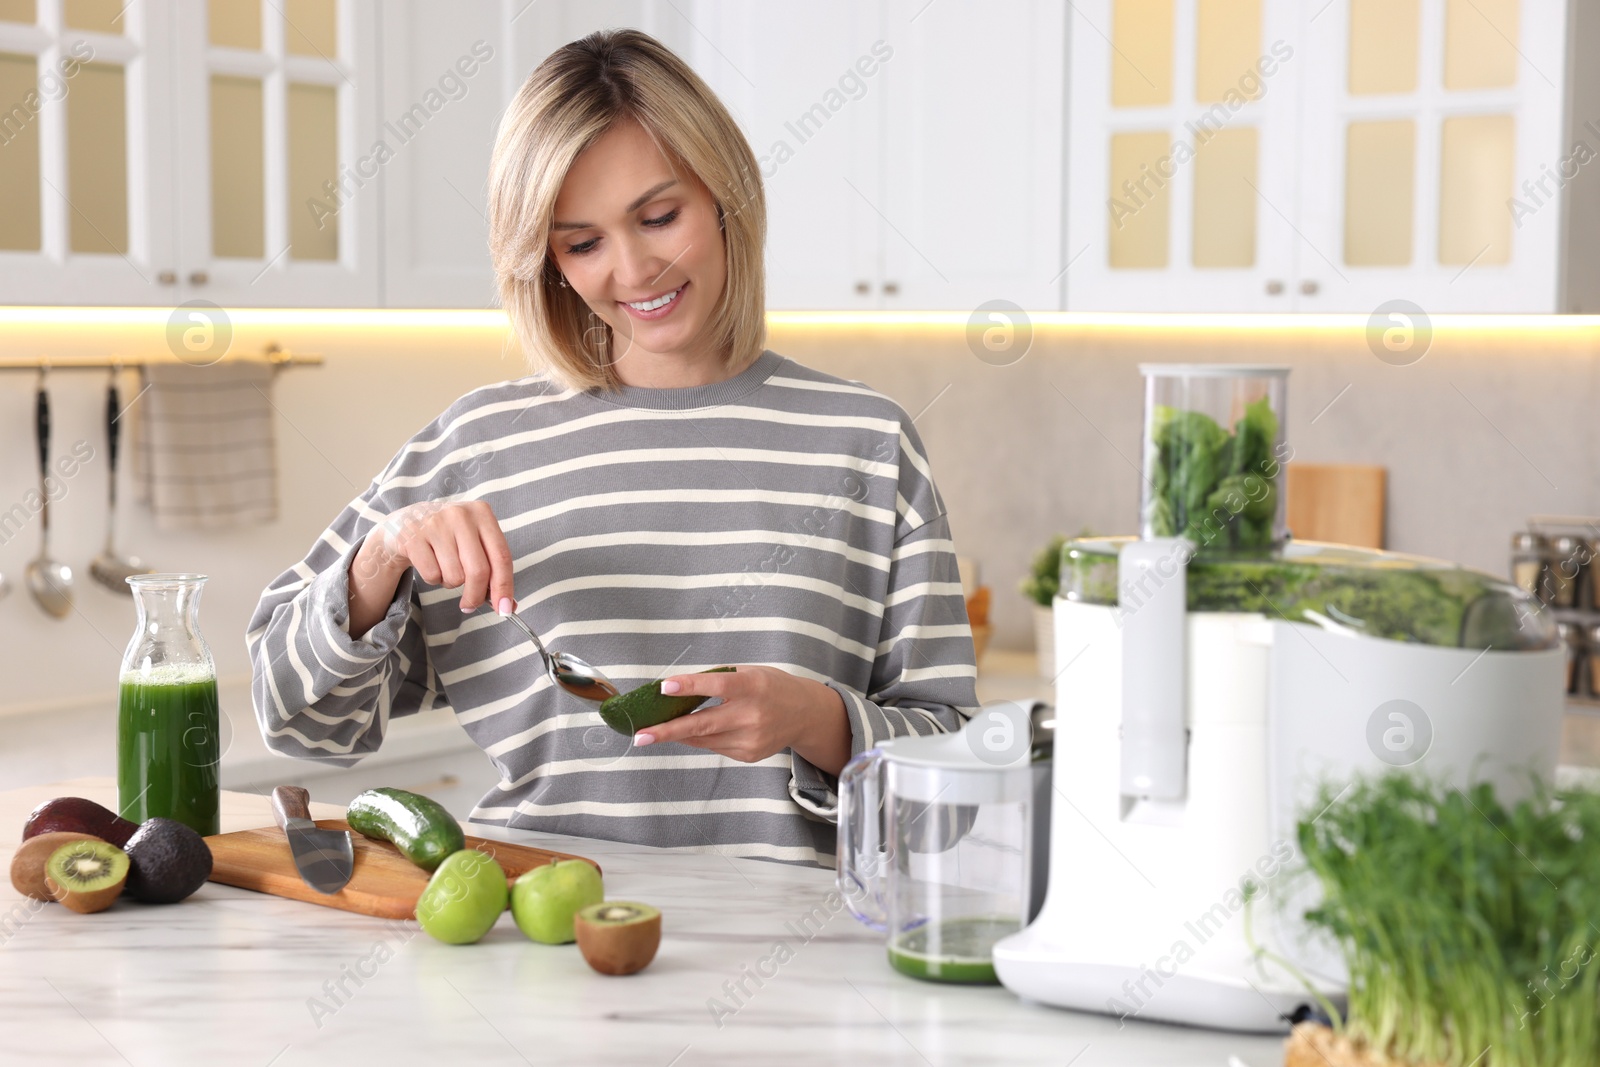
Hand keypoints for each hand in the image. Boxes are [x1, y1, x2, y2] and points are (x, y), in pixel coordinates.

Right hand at [357, 499, 516, 613]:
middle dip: (476, 596)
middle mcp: (460, 515)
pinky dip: (433, 579)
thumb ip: (493, 570)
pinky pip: (432, 575)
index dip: (504, 587)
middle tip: (469, 606)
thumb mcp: (473, 543)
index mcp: (482, 513)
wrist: (407, 522)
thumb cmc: (448, 537)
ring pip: (455, 576)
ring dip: (451, 582)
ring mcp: (435, 524)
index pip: (501, 556)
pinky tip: (429, 563)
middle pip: (479, 570)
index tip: (505, 609)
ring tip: (444, 567)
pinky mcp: (413, 537)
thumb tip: (508, 605)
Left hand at [636, 665, 851, 774]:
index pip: (717, 685)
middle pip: (702, 724)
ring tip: (655, 730)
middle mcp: (752, 715)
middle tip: (640, 735)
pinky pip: (714, 746)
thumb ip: (718, 681)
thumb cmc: (771, 687)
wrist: (805, 714)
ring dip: (678, 733)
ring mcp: (750, 739)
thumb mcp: (749, 672)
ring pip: (703, 738)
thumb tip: (677, 692)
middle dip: (666, 731)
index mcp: (752, 686)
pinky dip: (701, 737)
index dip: (690, 686)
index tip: (664, 687)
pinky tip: (700, 729)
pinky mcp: (748, 754)